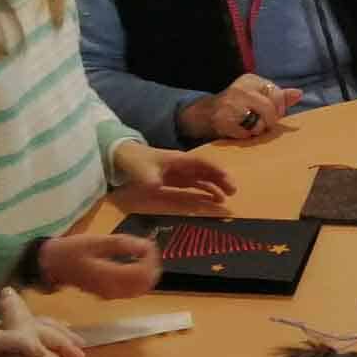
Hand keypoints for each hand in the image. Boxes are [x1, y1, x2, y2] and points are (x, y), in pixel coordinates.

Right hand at [40, 231, 161, 299]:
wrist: (53, 265)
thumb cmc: (73, 250)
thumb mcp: (96, 241)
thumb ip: (122, 244)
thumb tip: (146, 245)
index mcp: (108, 277)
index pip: (142, 273)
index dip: (151, 258)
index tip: (148, 244)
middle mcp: (112, 290)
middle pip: (145, 284)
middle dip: (152, 266)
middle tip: (148, 249)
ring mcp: (111, 295)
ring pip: (140, 289)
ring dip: (147, 273)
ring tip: (143, 255)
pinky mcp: (109, 295)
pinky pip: (132, 291)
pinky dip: (139, 279)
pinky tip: (135, 264)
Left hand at [113, 142, 236, 201]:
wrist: (123, 157)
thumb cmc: (136, 162)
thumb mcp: (142, 172)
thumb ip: (151, 179)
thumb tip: (158, 186)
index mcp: (179, 160)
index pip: (202, 163)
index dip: (216, 170)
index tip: (228, 180)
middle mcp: (184, 164)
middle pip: (207, 170)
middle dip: (221, 179)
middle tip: (232, 193)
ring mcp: (181, 172)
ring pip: (203, 177)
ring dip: (215, 186)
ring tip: (225, 199)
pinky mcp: (177, 179)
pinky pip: (195, 184)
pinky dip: (205, 190)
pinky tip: (211, 199)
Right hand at [178, 74, 302, 141]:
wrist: (207, 114)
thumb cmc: (240, 105)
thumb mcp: (259, 96)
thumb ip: (280, 96)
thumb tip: (299, 94)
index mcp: (251, 80)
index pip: (276, 94)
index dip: (279, 108)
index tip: (272, 113)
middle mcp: (241, 89)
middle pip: (269, 109)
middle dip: (270, 121)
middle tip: (262, 123)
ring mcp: (230, 104)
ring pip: (259, 124)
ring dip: (257, 129)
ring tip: (249, 126)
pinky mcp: (223, 120)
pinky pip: (246, 134)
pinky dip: (246, 136)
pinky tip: (239, 130)